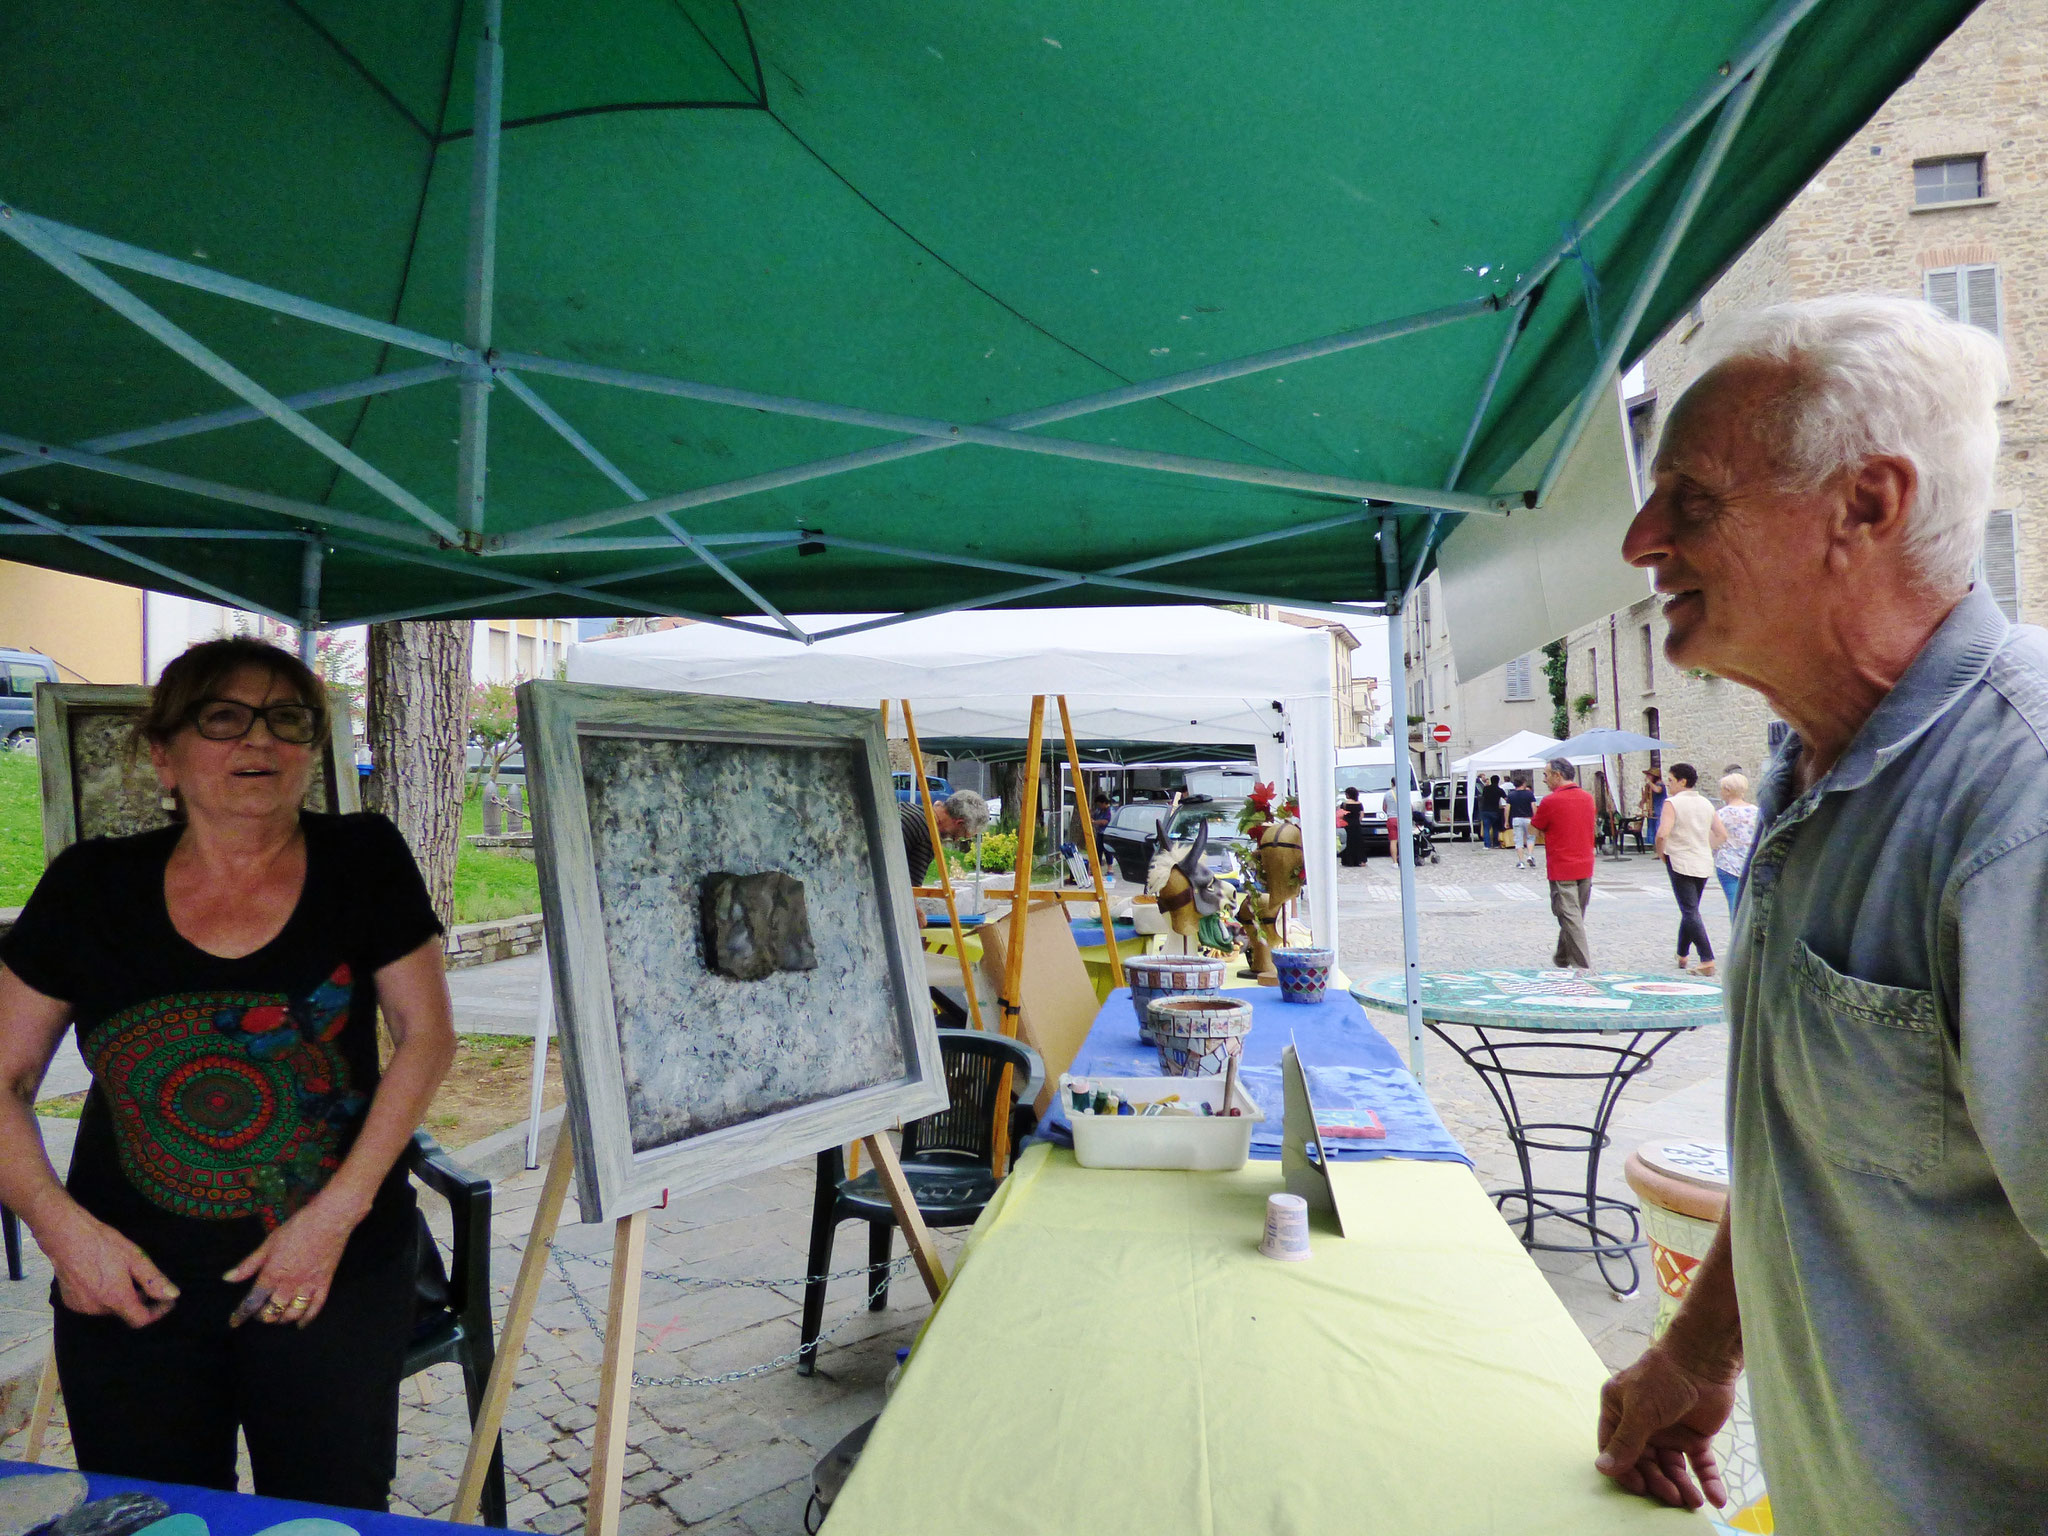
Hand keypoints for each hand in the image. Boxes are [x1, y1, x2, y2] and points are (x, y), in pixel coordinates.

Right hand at [43, 1207, 178, 1327]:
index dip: (156, 1312)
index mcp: (116, 1299)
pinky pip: (93, 1304)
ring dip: (119, 1298)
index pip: (140, 1320)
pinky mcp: (70, 1302)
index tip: (166, 1301)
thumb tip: (173, 1296)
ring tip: (121, 1275)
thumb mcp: (136, 1258)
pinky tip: (102, 1277)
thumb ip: (154, 1281)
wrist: (67, 1238)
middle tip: (143, 1280)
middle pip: (125, 1312)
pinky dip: (102, 1296)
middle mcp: (98, 1309)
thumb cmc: (104, 1245)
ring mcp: (81, 1307)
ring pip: (109, 1308)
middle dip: (138, 1300)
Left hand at [223, 1191, 362, 1327]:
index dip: (241, 1314)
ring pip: (292, 1314)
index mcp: (272, 1273)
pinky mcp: (324, 1284)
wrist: (329, 1220)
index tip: (234, 1322)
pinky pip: (315, 1308)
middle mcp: (288, 1284)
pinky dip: (306, 1319)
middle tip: (259, 1314)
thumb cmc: (297, 1228)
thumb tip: (227, 1278)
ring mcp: (307, 1286)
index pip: (252, 1302)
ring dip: (281, 1319)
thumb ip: (249, 1264)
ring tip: (277, 1317)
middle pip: (271, 1312)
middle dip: (262, 1317)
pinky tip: (300, 1323)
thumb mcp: (268, 1243)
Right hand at [1595, 1342, 1738, 1509]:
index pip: (1616, 1450)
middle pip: (1646, 1464)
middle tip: (1671, 1496)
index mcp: (1619, 1413)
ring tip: (1692, 1502)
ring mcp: (1669, 1433)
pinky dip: (1708, 1481)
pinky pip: (1700, 1465)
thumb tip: (1602, 1469)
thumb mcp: (1639, 1409)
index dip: (1625, 1471)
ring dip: (1681, 1486)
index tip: (1639, 1487)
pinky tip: (1716, 1498)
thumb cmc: (1662, 1378)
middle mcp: (1642, 1426)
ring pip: (1672, 1468)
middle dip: (1658, 1482)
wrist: (1703, 1360)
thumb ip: (1625, 1442)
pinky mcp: (1695, 1437)